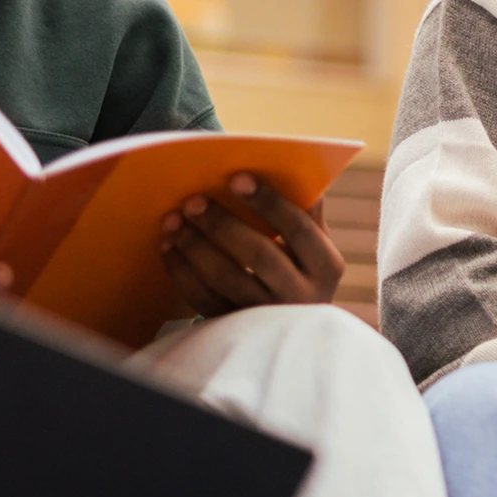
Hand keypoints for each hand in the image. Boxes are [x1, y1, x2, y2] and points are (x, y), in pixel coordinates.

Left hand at [159, 172, 343, 316]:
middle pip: (259, 254)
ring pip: (225, 277)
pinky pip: (202, 298)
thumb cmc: (299, 271)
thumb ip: (307, 213)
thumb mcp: (313, 247)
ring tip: (174, 220)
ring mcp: (266, 316)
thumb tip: (296, 167)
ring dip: (195, 245)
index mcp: (326, 267)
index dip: (268, 202)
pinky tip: (170, 247)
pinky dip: (181, 270)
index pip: (298, 228)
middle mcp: (301, 295)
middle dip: (222, 223)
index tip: (236, 178)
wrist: (286, 329)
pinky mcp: (235, 327)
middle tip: (193, 200)